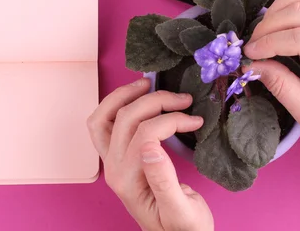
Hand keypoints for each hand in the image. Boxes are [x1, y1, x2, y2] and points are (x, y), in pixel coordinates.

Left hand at [87, 78, 213, 230]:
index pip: (145, 134)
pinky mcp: (117, 159)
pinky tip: (136, 97)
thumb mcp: (182, 212)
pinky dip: (116, 106)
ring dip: (124, 96)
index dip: (172, 120)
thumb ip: (164, 181)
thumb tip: (151, 146)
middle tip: (183, 99)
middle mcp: (114, 170)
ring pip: (104, 118)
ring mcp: (112, 163)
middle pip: (126, 119)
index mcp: (129, 181)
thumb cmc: (184, 230)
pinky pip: (104, 126)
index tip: (195, 119)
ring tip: (148, 84)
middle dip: (155, 101)